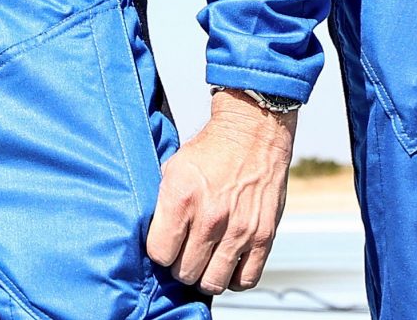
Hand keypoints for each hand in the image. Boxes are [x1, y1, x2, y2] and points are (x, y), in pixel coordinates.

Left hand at [145, 88, 294, 291]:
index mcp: (180, 198)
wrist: (251, 134)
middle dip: (181, 266)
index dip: (160, 252)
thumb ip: (162, 205)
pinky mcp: (264, 237)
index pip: (160, 254)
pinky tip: (228, 264)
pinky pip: (245, 280)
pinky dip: (234, 279)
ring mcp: (239, 230)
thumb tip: (153, 237)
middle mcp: (209, 218)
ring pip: (213, 283)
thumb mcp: (172, 168)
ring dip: (205, 276)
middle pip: (185, 272)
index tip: (165, 244)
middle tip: (184, 253)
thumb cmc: (209, 151)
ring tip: (205, 261)